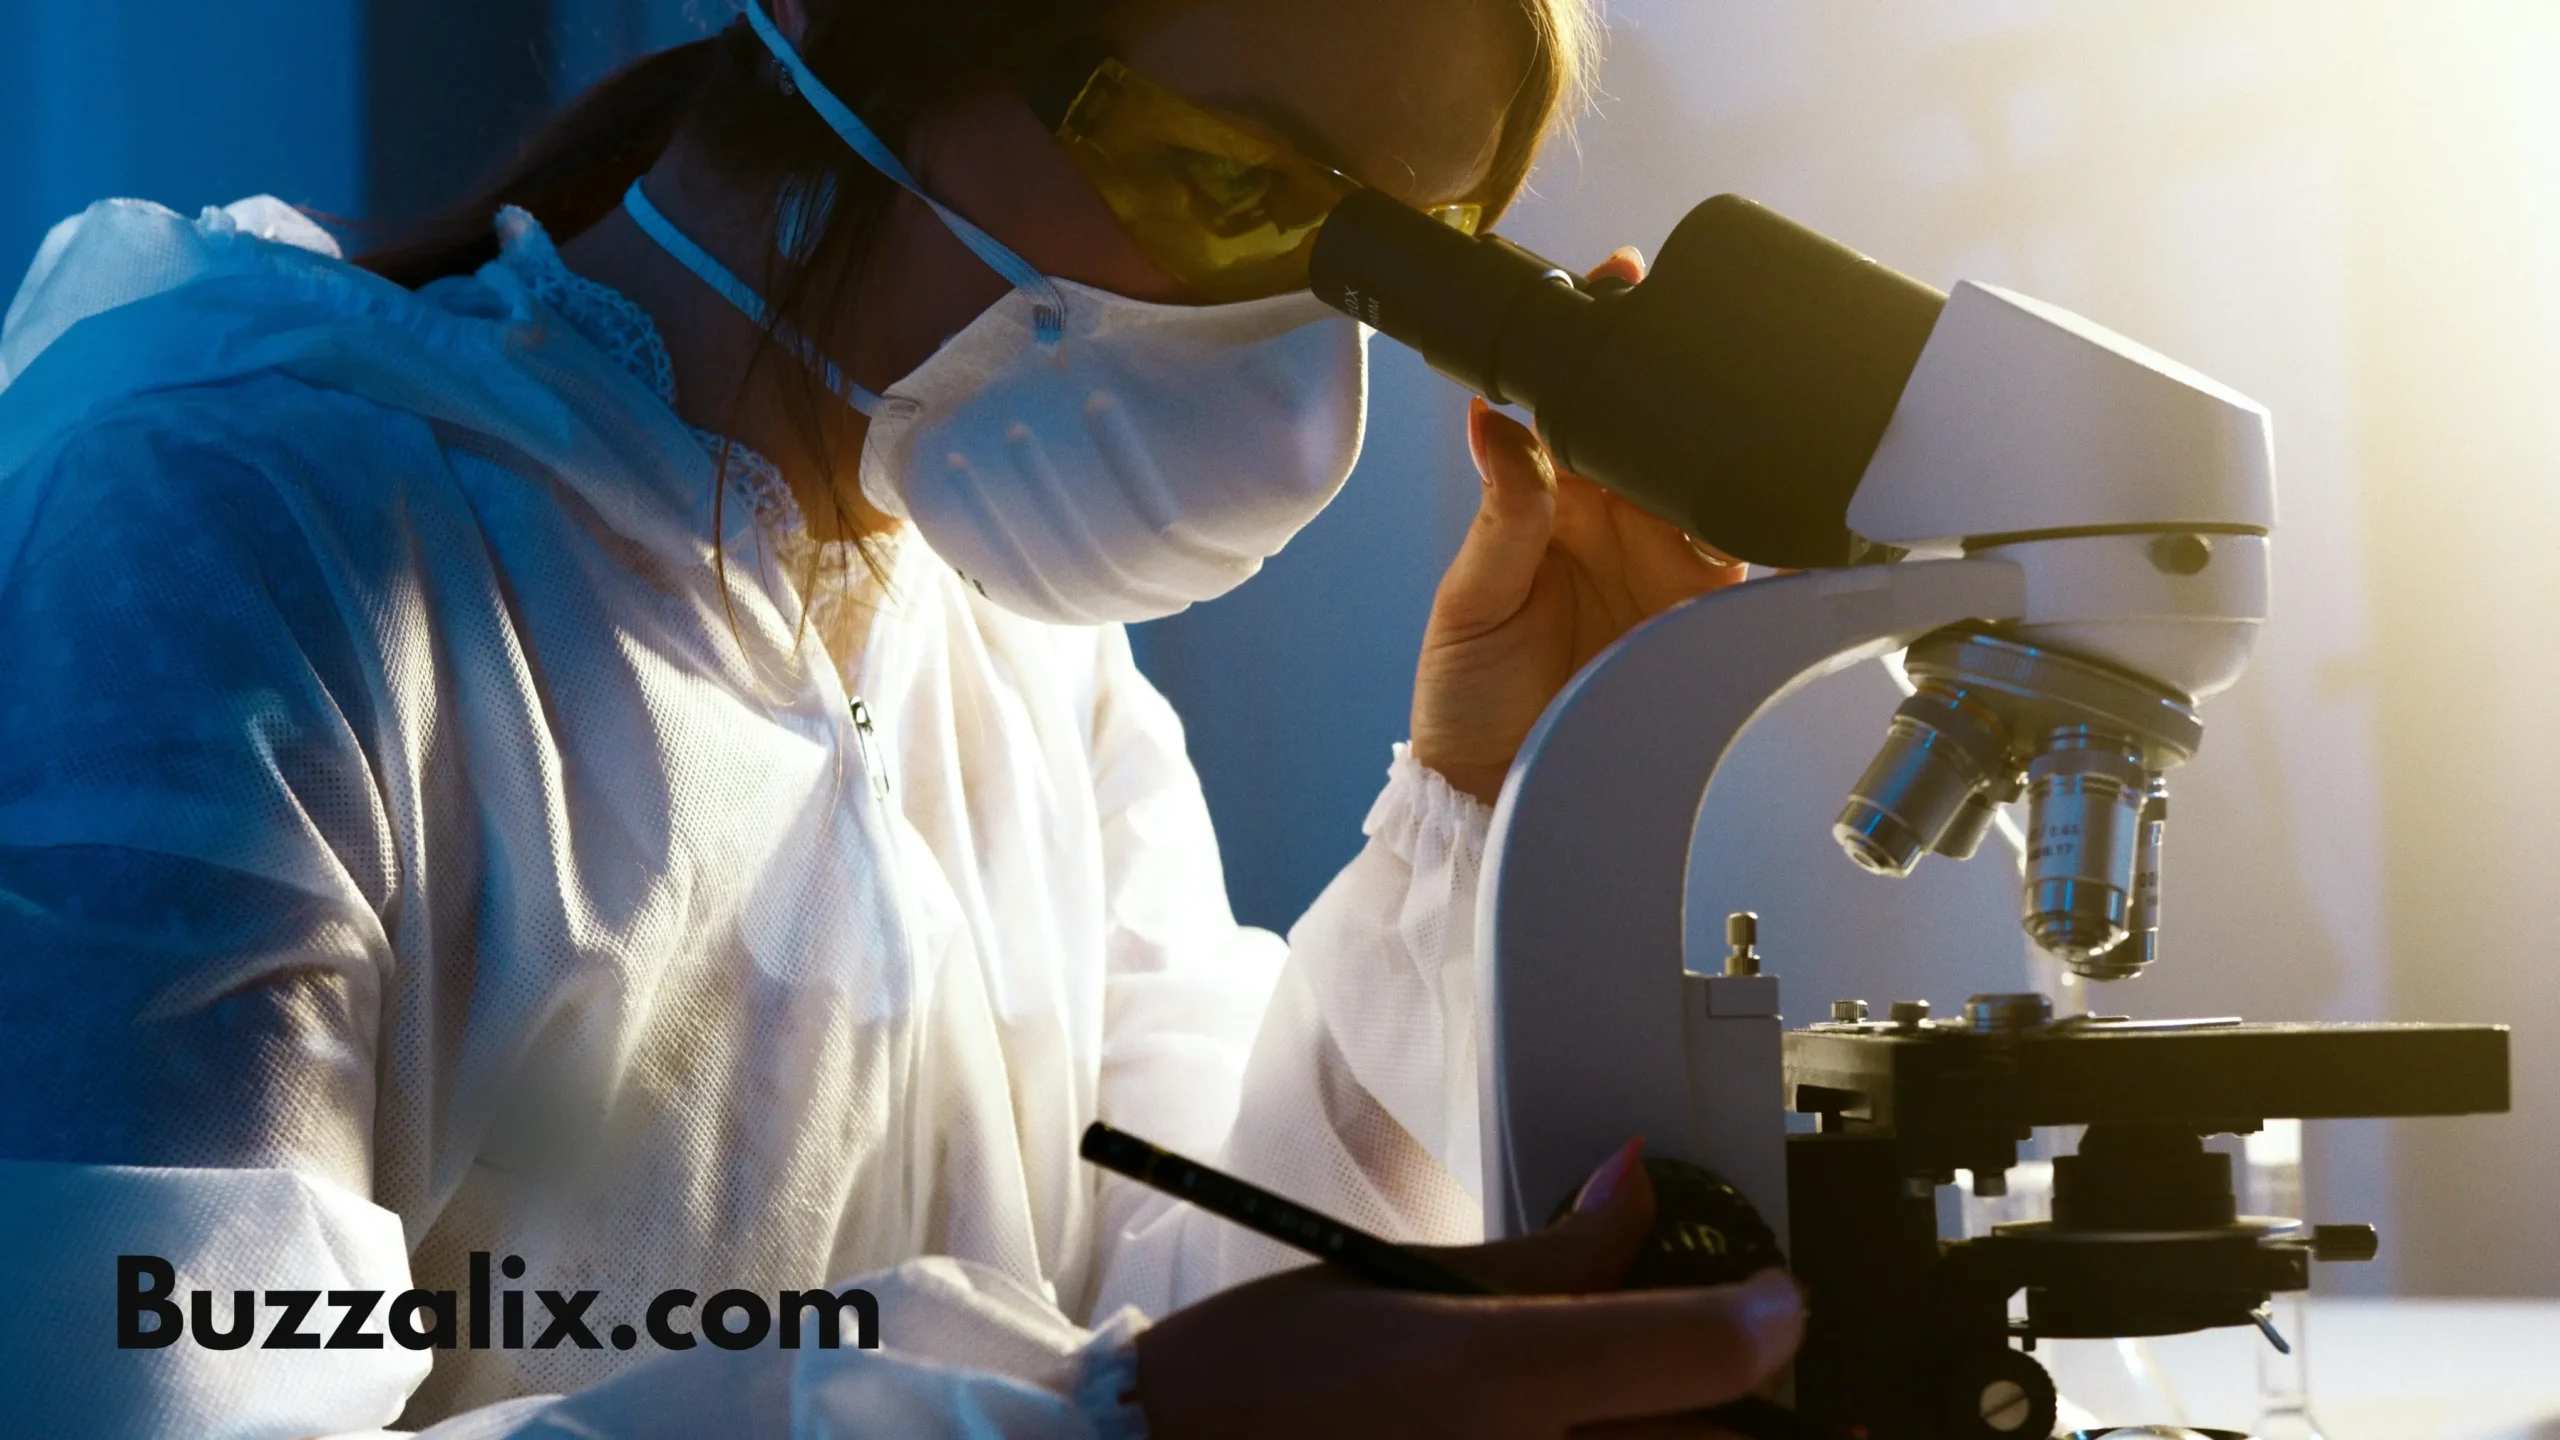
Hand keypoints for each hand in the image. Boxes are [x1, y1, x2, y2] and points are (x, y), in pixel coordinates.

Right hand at [1132, 1142, 1805, 1438]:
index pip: (1706, 1354)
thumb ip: (1552, 1253)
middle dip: (1766, 1416)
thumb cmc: (1270, 1379)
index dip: (1768, 1320)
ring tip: (1713, 1426)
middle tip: (1780, 1386)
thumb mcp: (1410, 1281)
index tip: (1783, 1302)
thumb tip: (1635, 1185)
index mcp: (1499, 1375)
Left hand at [1409, 247, 1748, 804]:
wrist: (1496, 791)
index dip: (1604, 347)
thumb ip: (1501, 514)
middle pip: (1658, 431)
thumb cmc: (1464, 697)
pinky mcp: (1701, 610)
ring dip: (1721, 447)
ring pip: (1708, 481)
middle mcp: (1613, 521)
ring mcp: (1663, 561)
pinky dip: (1767, 528)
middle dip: (1679, 378)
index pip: (1580, 405)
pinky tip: (1773, 499)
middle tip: (1694, 326)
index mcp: (1550, 500)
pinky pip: (1746, 556)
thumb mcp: (1468, 601)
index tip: (1621, 284)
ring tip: (1733, 410)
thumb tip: (1494, 420)